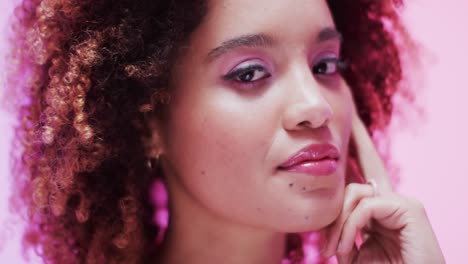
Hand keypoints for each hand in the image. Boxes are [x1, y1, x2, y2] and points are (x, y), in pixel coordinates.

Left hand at [320, 110, 444, 262]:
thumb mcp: (352, 247)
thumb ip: (342, 225)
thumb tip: (325, 215)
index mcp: (381, 206)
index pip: (368, 166)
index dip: (361, 140)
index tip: (351, 119)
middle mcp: (392, 199)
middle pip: (350, 186)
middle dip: (334, 216)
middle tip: (327, 248)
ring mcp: (402, 202)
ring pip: (355, 193)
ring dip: (340, 226)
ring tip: (337, 252)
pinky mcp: (409, 208)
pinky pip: (366, 206)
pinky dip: (351, 227)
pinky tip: (349, 247)